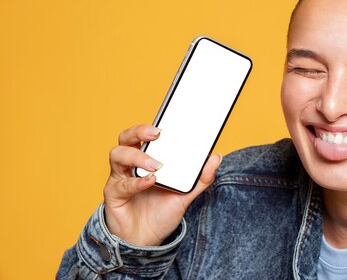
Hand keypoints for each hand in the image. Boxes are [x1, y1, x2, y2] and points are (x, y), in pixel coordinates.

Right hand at [103, 124, 221, 245]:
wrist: (146, 240)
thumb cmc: (162, 212)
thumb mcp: (185, 194)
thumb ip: (201, 178)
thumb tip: (216, 157)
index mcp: (147, 158)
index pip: (145, 134)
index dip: (151, 125)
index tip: (166, 122)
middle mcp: (131, 164)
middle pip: (126, 137)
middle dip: (139, 131)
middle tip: (156, 134)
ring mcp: (120, 177)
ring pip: (118, 154)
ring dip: (138, 157)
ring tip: (156, 165)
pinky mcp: (113, 194)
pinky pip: (121, 184)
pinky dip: (137, 182)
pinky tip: (150, 181)